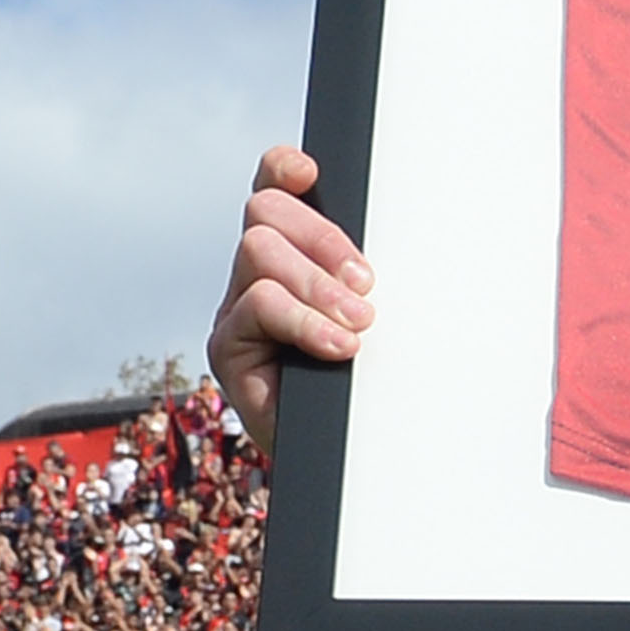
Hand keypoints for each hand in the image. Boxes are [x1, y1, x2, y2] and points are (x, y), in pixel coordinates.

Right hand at [212, 143, 375, 445]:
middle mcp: (256, 275)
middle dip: (323, 238)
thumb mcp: (382, 319)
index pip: (275, 192)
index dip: (283, 170)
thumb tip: (402, 242)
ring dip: (317, 284)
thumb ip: (371, 278)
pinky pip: (260, 304)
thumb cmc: (374, 385)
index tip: (310, 171)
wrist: (350, 460)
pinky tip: (337, 347)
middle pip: (266, 212)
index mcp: (294, 257)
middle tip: (367, 285)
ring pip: (260, 251)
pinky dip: (305, 320)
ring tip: (358, 325)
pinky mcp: (227, 347)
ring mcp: (237, 310)